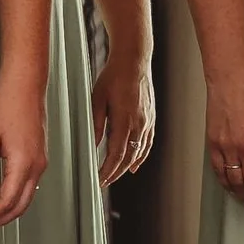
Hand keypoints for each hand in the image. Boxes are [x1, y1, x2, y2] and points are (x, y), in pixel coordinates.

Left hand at [0, 67, 47, 227]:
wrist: (24, 85)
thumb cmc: (6, 103)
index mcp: (23, 162)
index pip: (7, 201)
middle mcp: (37, 165)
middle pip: (20, 206)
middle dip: (0, 219)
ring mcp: (41, 161)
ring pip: (27, 198)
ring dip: (8, 210)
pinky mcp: (39, 156)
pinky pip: (29, 185)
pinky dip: (16, 197)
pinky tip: (1, 195)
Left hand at [93, 53, 156, 184]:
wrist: (134, 61)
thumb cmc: (113, 76)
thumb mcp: (97, 98)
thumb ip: (96, 123)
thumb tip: (93, 144)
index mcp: (125, 119)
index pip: (117, 154)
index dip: (108, 170)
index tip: (99, 180)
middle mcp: (139, 123)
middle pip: (129, 157)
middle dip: (116, 172)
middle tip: (103, 182)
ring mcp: (147, 121)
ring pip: (139, 152)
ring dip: (127, 167)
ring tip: (115, 176)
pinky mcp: (151, 118)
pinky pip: (147, 143)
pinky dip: (141, 156)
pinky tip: (135, 165)